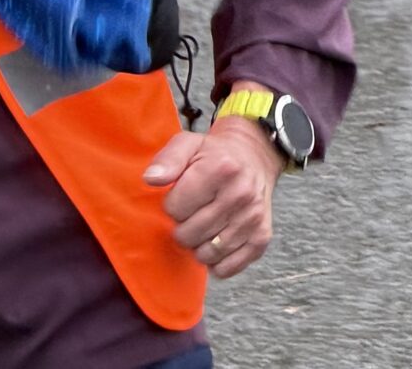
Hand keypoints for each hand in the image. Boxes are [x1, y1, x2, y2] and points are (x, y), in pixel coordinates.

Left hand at [143, 116, 282, 279]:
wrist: (253, 160)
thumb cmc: (214, 154)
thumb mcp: (187, 144)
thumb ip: (167, 160)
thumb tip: (151, 179)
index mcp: (220, 168)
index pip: (175, 208)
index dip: (171, 205)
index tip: (180, 197)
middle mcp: (240, 195)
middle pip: (189, 234)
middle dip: (182, 226)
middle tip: (189, 214)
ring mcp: (252, 218)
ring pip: (207, 253)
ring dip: (197, 245)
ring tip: (200, 227)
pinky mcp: (261, 237)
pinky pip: (228, 267)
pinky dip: (216, 263)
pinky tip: (213, 244)